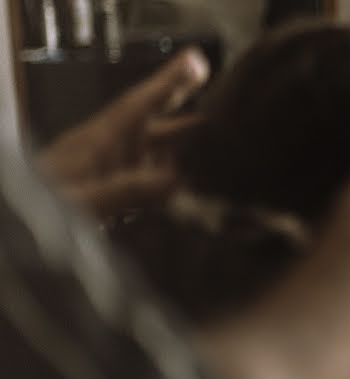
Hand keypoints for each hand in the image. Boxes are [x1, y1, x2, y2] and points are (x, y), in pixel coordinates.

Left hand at [37, 48, 209, 214]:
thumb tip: (174, 179)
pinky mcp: (105, 193)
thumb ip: (124, 190)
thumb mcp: (82, 202)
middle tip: (210, 81)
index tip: (195, 62)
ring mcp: (106, 172)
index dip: (168, 84)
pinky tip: (182, 179)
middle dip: (178, 100)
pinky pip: (144, 176)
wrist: (16, 228)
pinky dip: (167, 173)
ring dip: (180, 140)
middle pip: (149, 120)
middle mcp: (106, 151)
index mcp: (98, 143)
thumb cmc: (42, 210)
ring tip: (212, 133)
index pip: (137, 106)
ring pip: (150, 149)